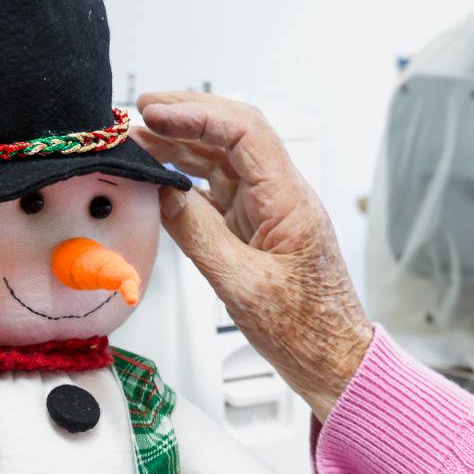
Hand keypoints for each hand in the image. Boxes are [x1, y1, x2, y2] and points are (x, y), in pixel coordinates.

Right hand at [133, 92, 371, 418]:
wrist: (333, 361)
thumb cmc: (306, 332)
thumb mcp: (242, 286)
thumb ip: (198, 235)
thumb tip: (163, 192)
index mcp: (290, 202)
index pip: (244, 131)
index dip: (196, 113)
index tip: (155, 112)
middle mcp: (283, 197)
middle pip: (233, 134)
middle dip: (186, 115)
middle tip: (140, 112)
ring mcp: (270, 210)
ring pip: (224, 159)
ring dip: (182, 144)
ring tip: (140, 139)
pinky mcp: (258, 228)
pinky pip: (220, 190)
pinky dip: (188, 178)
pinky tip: (162, 176)